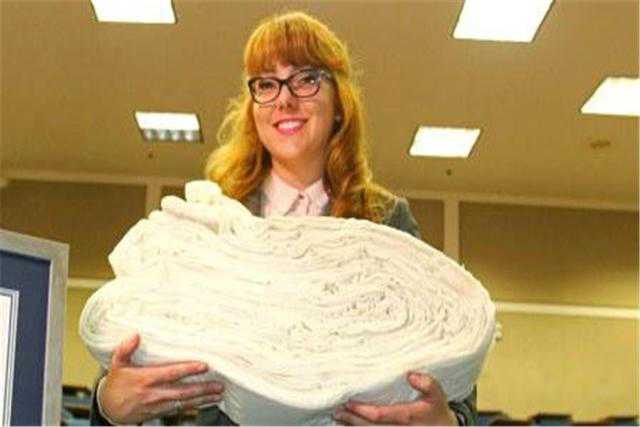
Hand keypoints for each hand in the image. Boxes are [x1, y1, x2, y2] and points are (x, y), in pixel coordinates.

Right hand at [98, 333, 223, 424]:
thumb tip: (135, 335)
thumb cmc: (116, 384)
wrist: (109, 409)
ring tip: (218, 394)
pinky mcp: (160, 412)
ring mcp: (158, 405)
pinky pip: (181, 410)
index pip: (170, 373)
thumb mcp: (116, 365)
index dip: (187, 369)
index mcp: (145, 379)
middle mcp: (153, 393)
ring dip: (202, 399)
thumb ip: (125, 349)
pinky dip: (195, 406)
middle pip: (182, 391)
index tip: (203, 365)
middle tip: (219, 385)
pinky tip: (208, 402)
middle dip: (201, 388)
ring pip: (184, 403)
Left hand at [333, 373, 457, 425]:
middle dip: (351, 420)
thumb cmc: (436, 411)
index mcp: (408, 418)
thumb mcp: (437, 395)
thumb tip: (411, 375)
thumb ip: (427, 384)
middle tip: (337, 410)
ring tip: (339, 418)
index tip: (349, 403)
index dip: (362, 410)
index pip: (380, 416)